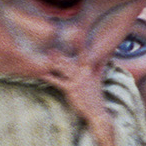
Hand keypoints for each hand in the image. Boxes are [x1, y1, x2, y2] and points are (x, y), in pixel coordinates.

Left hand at [43, 26, 124, 145]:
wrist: (97, 112)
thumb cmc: (96, 96)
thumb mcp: (99, 77)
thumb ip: (100, 64)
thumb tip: (106, 54)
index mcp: (89, 69)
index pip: (85, 54)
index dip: (80, 44)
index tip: (77, 33)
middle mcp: (83, 73)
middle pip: (70, 60)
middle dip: (61, 54)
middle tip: (51, 46)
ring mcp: (77, 81)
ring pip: (63, 68)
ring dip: (54, 61)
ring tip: (47, 53)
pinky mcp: (70, 90)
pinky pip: (57, 81)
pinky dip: (48, 77)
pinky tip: (40, 73)